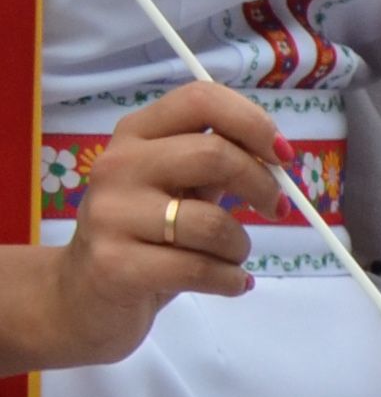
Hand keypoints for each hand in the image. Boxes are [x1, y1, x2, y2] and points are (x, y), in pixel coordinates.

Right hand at [27, 78, 286, 366]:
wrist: (81, 296)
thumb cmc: (145, 234)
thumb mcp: (178, 186)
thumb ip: (219, 161)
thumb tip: (277, 154)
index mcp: (136, 134)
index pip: (201, 100)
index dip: (254, 123)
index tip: (282, 156)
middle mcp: (117, 166)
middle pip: (215, 155)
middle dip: (262, 185)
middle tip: (277, 209)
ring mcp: (110, 215)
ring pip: (211, 223)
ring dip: (240, 246)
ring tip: (233, 258)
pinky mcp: (113, 265)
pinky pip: (198, 269)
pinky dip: (231, 280)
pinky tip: (231, 283)